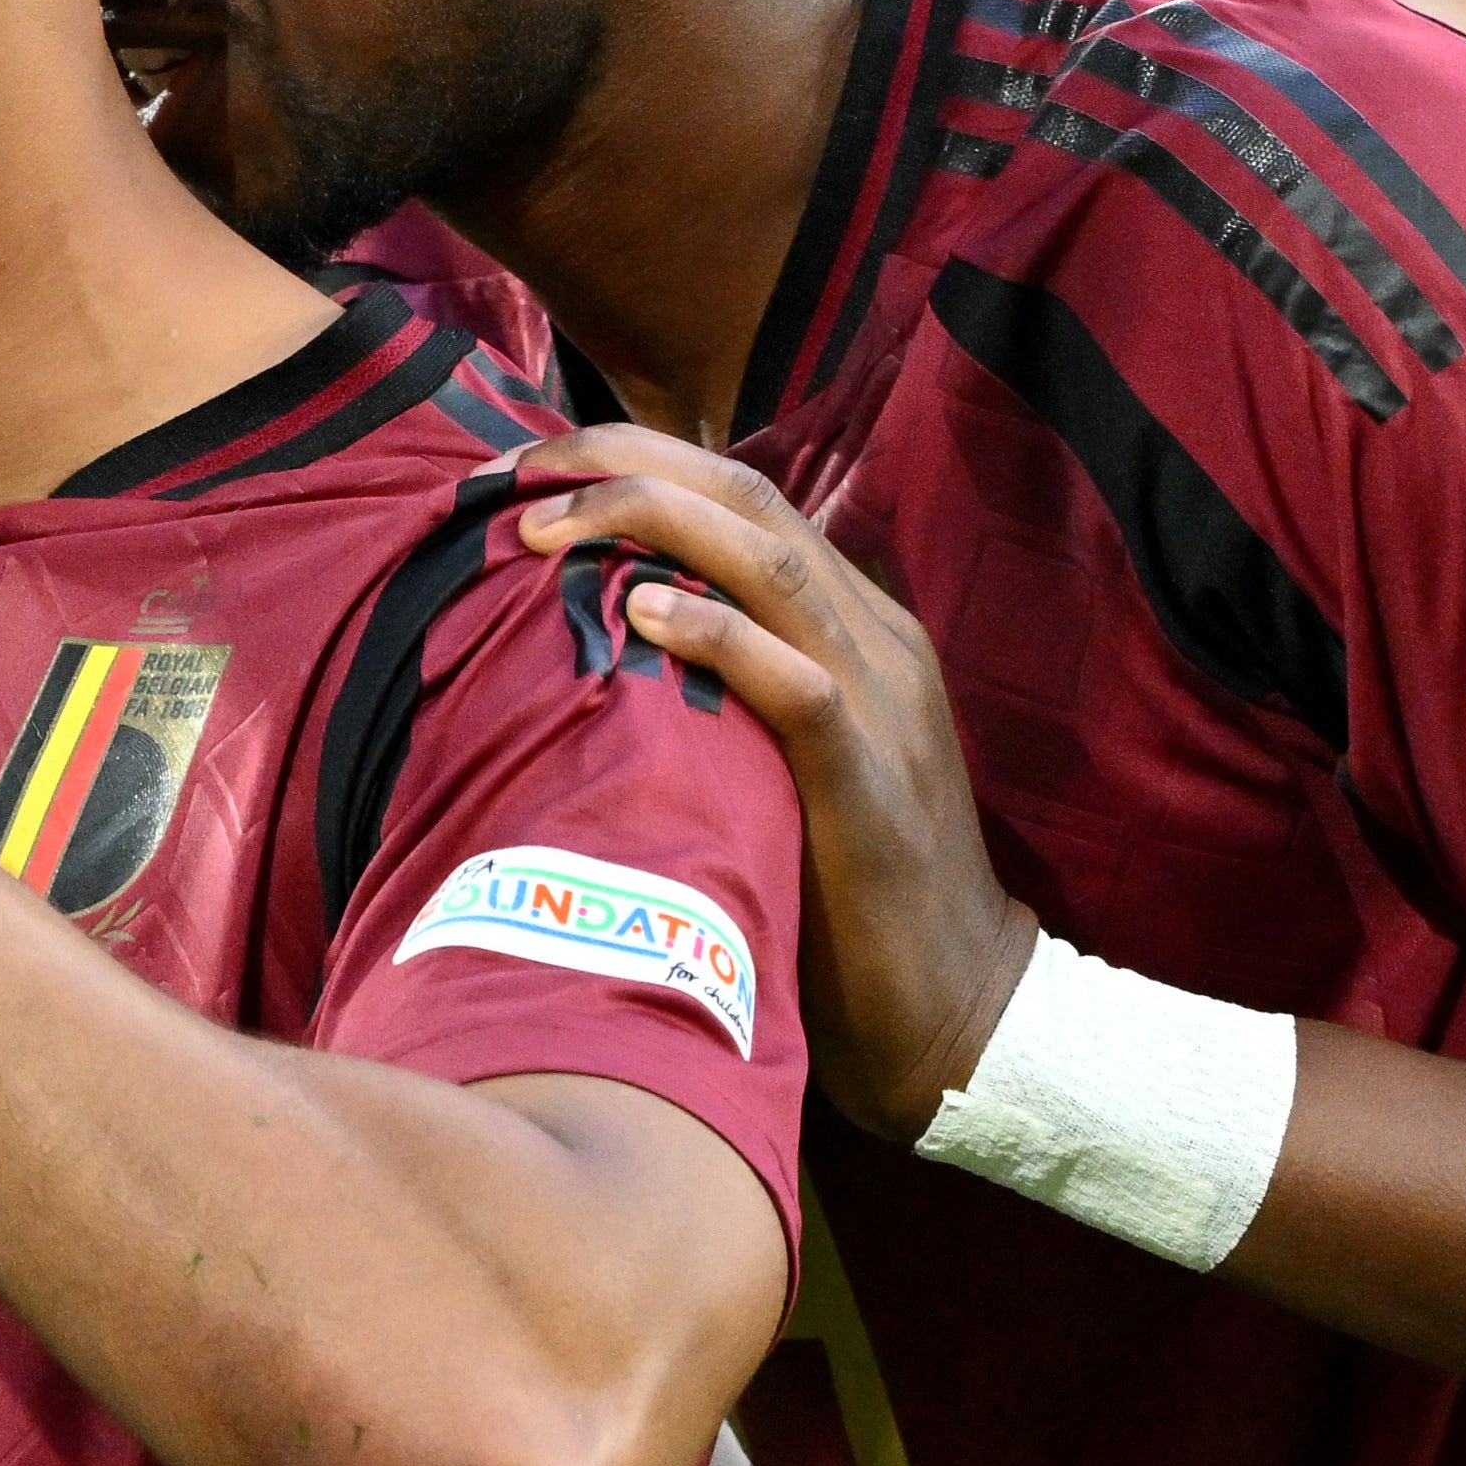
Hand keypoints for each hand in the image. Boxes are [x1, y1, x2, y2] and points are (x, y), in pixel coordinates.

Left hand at [515, 424, 1030, 1141]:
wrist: (954, 1005)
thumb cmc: (841, 885)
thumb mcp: (775, 754)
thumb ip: (718, 687)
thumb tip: (591, 645)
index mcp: (850, 621)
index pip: (740, 496)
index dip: (632, 460)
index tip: (523, 468)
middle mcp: (871, 637)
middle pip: (747, 497)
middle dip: (623, 461)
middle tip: (511, 470)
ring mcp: (881, 701)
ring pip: (772, 560)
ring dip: (649, 521)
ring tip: (543, 523)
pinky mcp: (869, 780)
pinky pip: (799, 682)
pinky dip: (718, 636)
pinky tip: (641, 614)